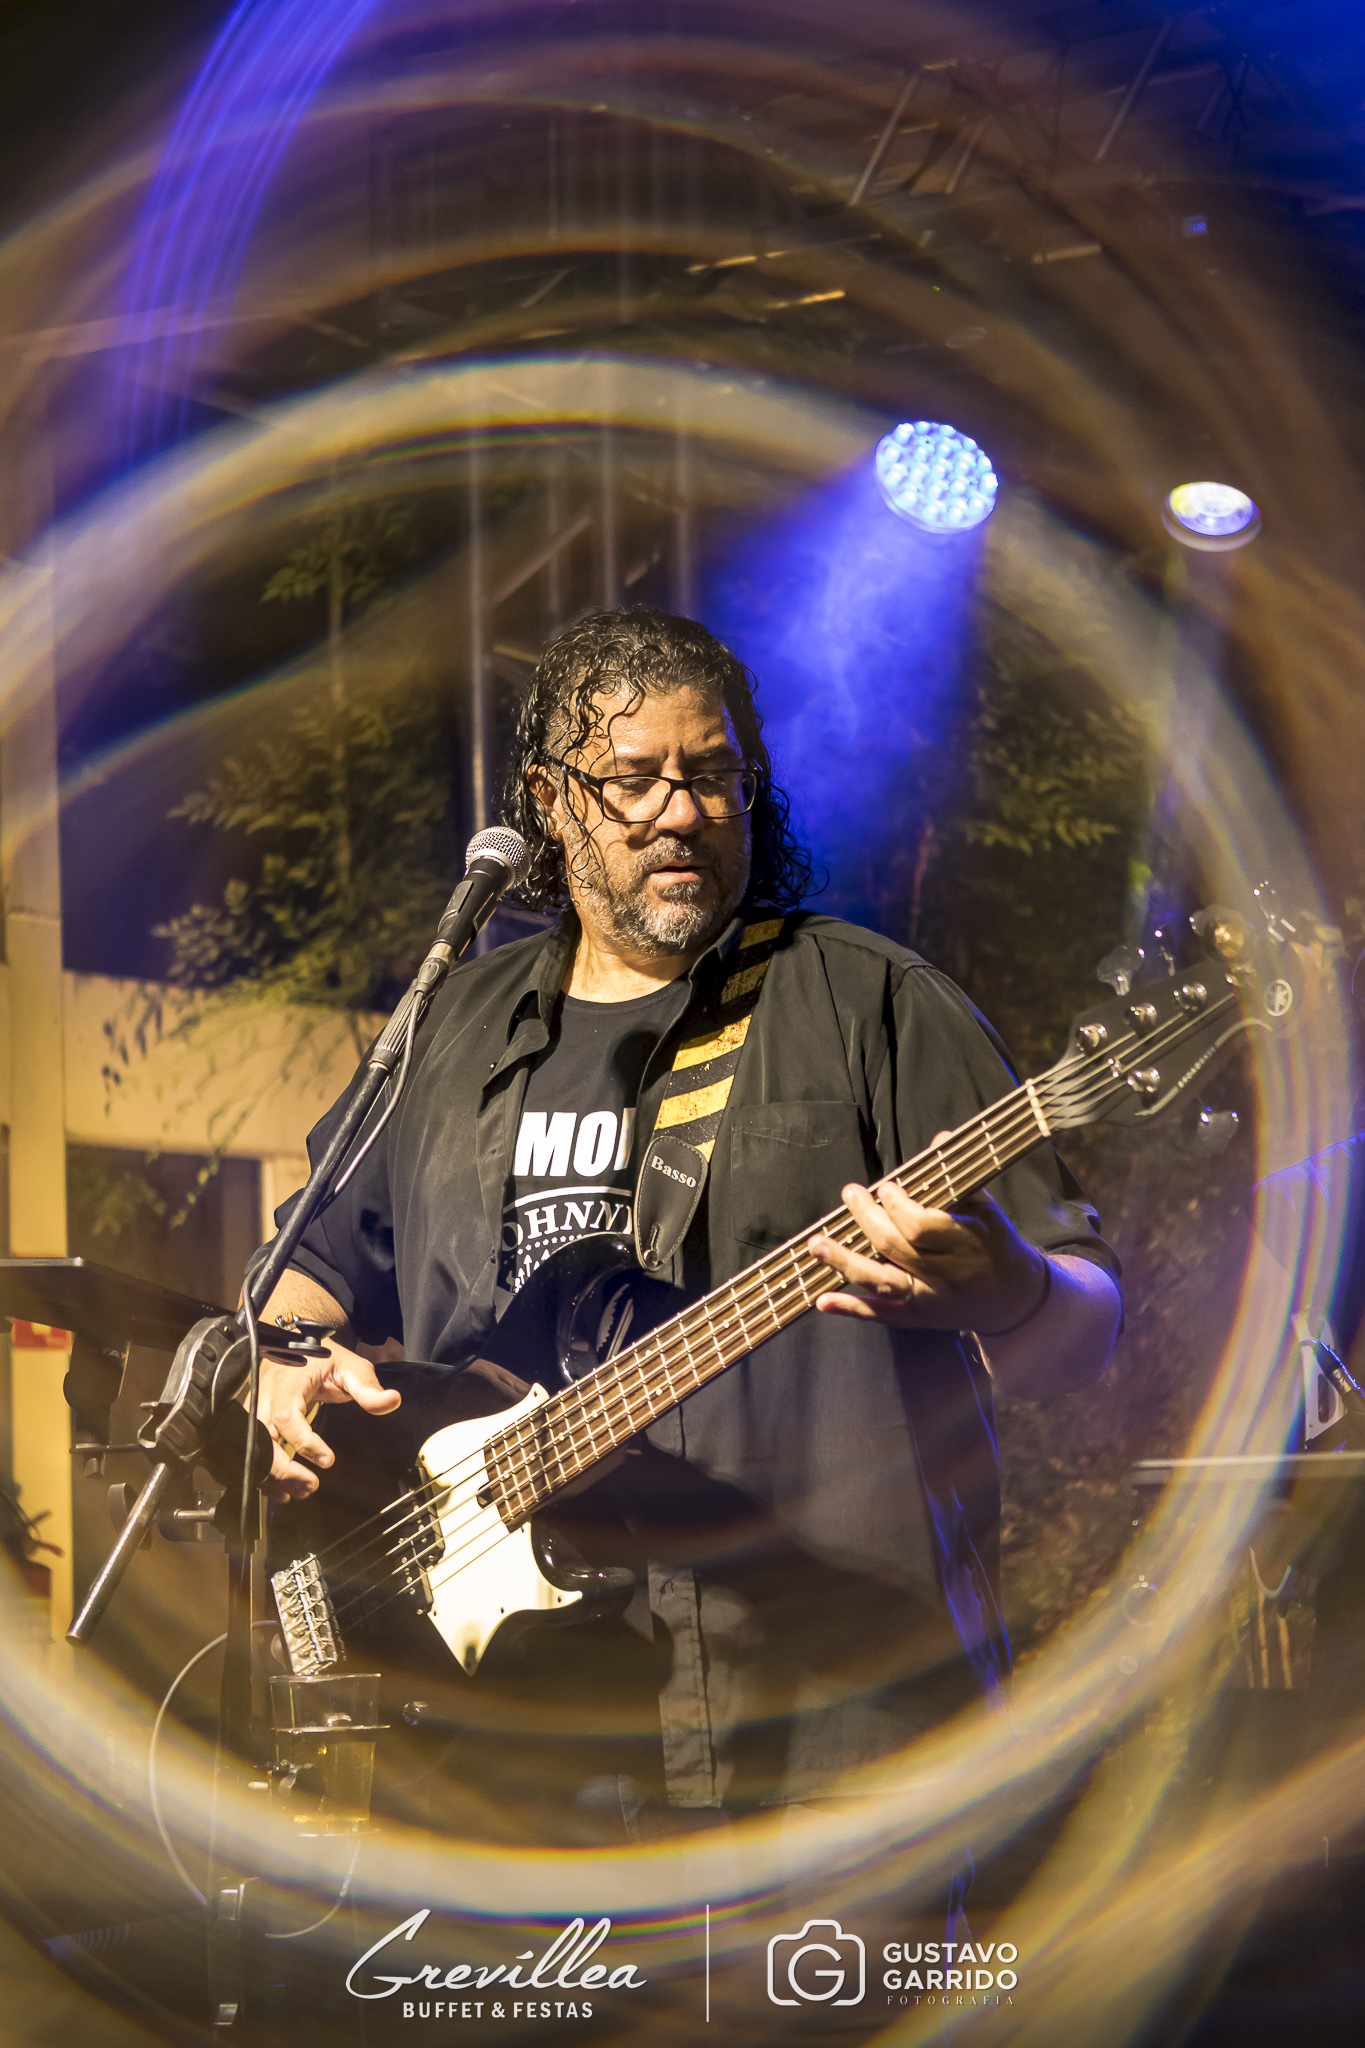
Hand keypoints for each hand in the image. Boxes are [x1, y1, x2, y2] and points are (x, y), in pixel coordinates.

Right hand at [254, 1339, 401, 1498]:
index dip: (304, 1441)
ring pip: (252, 1447)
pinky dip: (263, 1473)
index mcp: (288, 1383)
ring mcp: (257, 1408)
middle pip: (261, 1437)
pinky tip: (281, 1489)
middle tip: (309, 1485)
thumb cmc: (323, 1356)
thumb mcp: (350, 1367)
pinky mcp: (255, 1420)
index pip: (287, 1416)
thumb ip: (368, 1388)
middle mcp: (266, 1397)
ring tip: (298, 1492)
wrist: (298, 1344)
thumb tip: (392, 1401)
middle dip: (282, 1467)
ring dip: (272, 1475)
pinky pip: (251, 1448)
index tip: (327, 1460)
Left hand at [809, 1172, 1046, 1336]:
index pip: (921, 1226)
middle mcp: (943, 1276)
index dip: (898, 1207)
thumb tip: (940, 1138)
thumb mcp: (988, 1210)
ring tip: (816, 1243)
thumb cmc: (998, 1246)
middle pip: (895, 1248)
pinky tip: (823, 1301)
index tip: (886, 1188)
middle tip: (850, 1194)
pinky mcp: (918, 1319)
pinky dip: (852, 1309)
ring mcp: (929, 1301)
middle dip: (867, 1219)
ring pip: (882, 1282)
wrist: (1016, 1301)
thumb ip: (960, 1179)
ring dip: (845, 1262)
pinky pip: (882, 1315)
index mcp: (964, 1244)